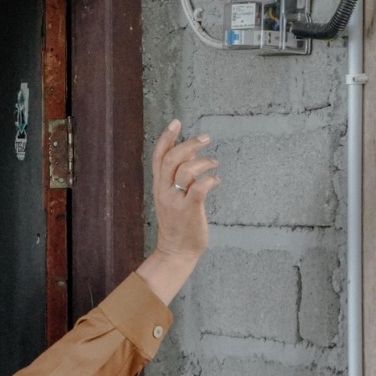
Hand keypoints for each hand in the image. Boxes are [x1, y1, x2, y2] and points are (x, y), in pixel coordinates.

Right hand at [138, 119, 218, 303]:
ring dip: (203, 162)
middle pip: (171, 158)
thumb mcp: (173, 197)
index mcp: (159, 186)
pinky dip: (210, 180)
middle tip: (206, 138)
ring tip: (215, 163)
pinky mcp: (189, 211)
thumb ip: (179, 176)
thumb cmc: (178, 224)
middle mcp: (164, 191)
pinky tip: (217, 180)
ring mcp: (176, 201)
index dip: (166, 137)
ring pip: (185, 170)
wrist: (176, 252)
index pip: (158, 156)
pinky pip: (199, 188)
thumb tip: (191, 153)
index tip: (176, 123)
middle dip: (189, 144)